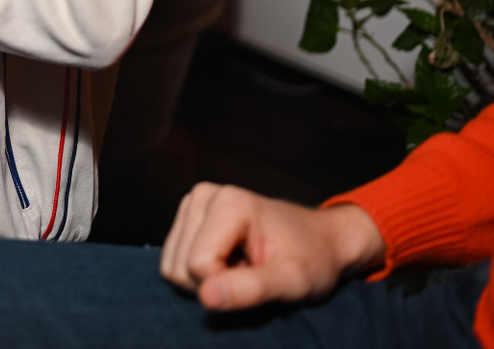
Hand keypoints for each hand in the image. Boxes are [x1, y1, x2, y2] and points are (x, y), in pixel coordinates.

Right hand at [159, 184, 385, 312]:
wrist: (321, 240)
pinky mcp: (189, 216)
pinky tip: (230, 262)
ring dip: (207, 279)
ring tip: (243, 267)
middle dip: (214, 283)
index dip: (226, 285)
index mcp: (229, 202)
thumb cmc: (312, 259)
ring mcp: (193, 203)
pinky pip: (174, 260)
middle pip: (180, 266)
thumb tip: (206, 297)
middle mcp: (204, 195)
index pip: (199, 265)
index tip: (259, 277)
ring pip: (172, 266)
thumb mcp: (291, 280)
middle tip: (252, 273)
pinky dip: (201, 272)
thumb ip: (250, 289)